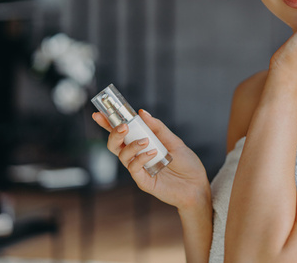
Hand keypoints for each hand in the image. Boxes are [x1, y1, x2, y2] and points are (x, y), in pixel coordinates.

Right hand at [92, 110, 210, 210]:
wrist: (197, 185)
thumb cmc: (186, 163)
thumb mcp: (174, 141)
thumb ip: (157, 128)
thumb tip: (142, 112)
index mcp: (143, 144)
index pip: (122, 133)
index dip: (108, 124)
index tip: (98, 113)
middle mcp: (137, 156)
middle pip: (114, 145)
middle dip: (114, 133)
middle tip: (122, 126)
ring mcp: (139, 169)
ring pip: (122, 155)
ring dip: (131, 145)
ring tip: (146, 141)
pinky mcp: (143, 181)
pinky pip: (134, 168)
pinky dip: (140, 158)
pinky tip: (152, 153)